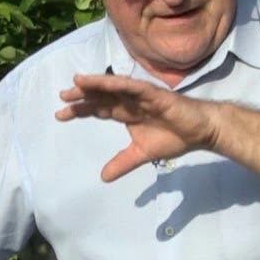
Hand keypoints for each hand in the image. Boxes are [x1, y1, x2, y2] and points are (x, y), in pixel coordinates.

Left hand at [55, 73, 219, 180]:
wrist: (200, 132)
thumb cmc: (174, 138)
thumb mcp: (141, 154)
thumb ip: (122, 163)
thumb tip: (103, 177)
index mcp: (126, 113)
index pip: (98, 109)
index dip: (80, 111)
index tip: (59, 114)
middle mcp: (130, 101)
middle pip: (101, 96)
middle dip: (82, 96)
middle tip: (62, 97)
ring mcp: (140, 95)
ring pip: (113, 87)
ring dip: (95, 84)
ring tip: (76, 83)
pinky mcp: (153, 93)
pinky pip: (132, 86)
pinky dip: (116, 83)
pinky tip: (102, 82)